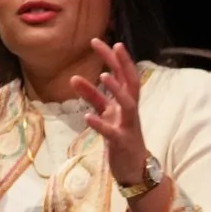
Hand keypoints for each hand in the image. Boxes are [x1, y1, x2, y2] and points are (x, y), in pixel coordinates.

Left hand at [67, 38, 149, 184]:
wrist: (135, 170)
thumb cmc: (120, 139)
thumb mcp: (107, 115)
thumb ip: (94, 97)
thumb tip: (75, 78)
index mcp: (126, 103)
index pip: (124, 75)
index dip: (117, 58)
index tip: (105, 41)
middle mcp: (129, 111)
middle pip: (128, 82)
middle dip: (118, 62)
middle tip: (103, 44)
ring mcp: (127, 126)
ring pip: (127, 104)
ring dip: (116, 90)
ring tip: (102, 75)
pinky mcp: (121, 143)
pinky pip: (111, 132)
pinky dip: (100, 124)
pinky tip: (87, 117)